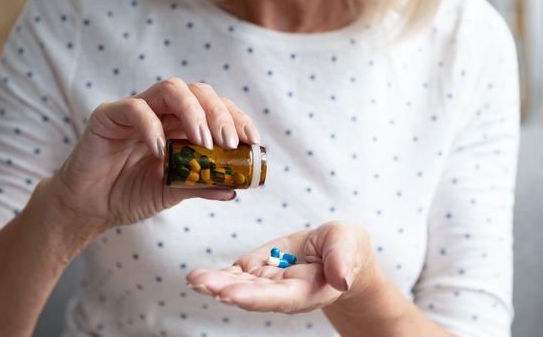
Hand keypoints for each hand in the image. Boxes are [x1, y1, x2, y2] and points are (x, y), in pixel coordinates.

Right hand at [41, 78, 260, 232]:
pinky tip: (160, 151)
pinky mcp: (108, 115)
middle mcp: (162, 111)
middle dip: (219, 113)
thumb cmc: (129, 194)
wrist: (89, 208)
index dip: (237, 118)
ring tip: (203, 142)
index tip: (252, 140)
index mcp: (180, 124)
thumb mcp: (172, 192)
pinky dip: (151, 126)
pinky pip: (134, 108)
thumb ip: (200, 186)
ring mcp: (136, 109)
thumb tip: (235, 188)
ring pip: (171, 89)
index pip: (216, 108)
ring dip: (193, 112)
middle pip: (198, 91)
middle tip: (228, 141)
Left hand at [185, 221, 376, 313]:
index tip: (232, 294)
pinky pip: (234, 275)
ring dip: (215, 283)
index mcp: (307, 290)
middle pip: (252, 294)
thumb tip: (342, 281)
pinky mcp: (257, 269)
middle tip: (203, 284)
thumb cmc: (345, 247)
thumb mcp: (348, 244)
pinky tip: (196, 277)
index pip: (279, 298)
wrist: (335, 248)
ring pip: (238, 285)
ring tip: (194, 280)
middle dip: (226, 290)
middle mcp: (283, 292)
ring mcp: (267, 282)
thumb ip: (342, 260)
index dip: (255, 298)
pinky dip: (216, 276)